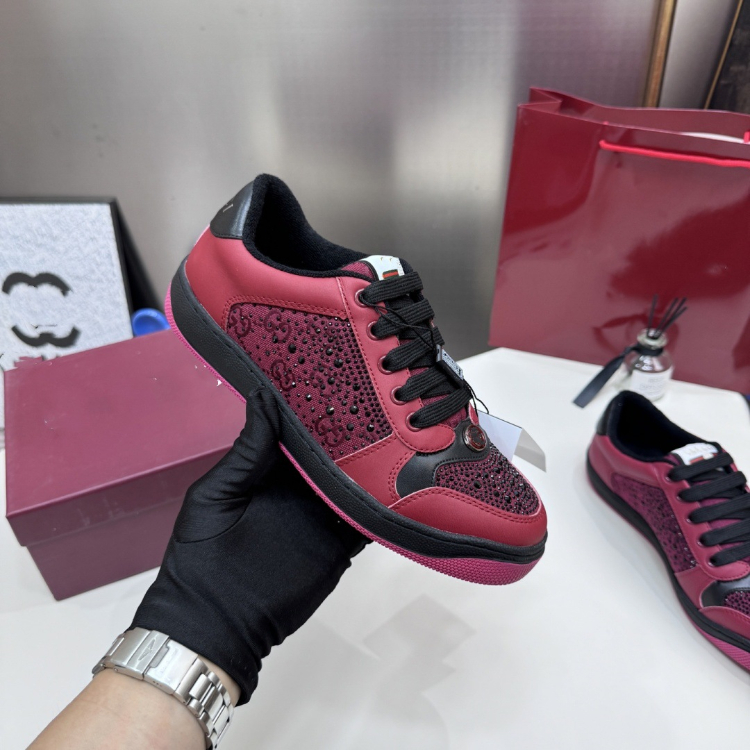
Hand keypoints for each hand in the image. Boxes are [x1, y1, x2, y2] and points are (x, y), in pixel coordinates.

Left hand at [131, 386, 367, 703]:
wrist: (216, 623)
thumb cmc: (201, 553)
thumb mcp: (217, 492)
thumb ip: (248, 450)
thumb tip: (263, 397)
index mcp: (268, 471)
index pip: (297, 432)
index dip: (313, 408)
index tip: (336, 376)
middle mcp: (299, 488)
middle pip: (331, 453)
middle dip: (351, 431)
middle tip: (377, 396)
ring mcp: (321, 515)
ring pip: (353, 482)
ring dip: (371, 463)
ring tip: (397, 429)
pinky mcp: (339, 543)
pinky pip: (366, 518)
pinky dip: (382, 504)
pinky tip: (401, 481)